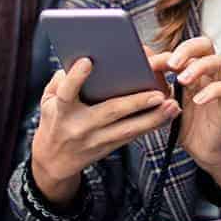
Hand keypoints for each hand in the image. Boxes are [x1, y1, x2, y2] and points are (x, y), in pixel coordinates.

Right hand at [30, 58, 179, 204]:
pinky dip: (152, 125)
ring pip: (128, 129)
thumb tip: (81, 58)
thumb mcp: (47, 100)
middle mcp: (80, 126)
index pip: (66, 93)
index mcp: (60, 111)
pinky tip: (169, 115)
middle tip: (157, 92)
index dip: (75, 78)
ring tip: (172, 105)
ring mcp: (96, 139)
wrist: (53, 162)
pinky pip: (133, 136)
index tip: (87, 61)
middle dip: (135, 102)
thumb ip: (60, 80)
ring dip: (153, 118)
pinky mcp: (108, 147)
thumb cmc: (53, 120)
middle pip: (110, 112)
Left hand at [164, 37, 220, 188]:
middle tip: (172, 64)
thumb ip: (156, 80)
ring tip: (183, 80)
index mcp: (190, 70)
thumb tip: (143, 58)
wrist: (201, 149)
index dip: (165, 54)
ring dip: (198, 67)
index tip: (149, 65)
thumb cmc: (186, 123)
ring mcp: (216, 86)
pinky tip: (198, 100)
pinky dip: (212, 91)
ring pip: (217, 61)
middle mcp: (205, 74)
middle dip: (188, 49)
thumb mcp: (164, 100)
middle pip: (205, 45)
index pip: (182, 50)